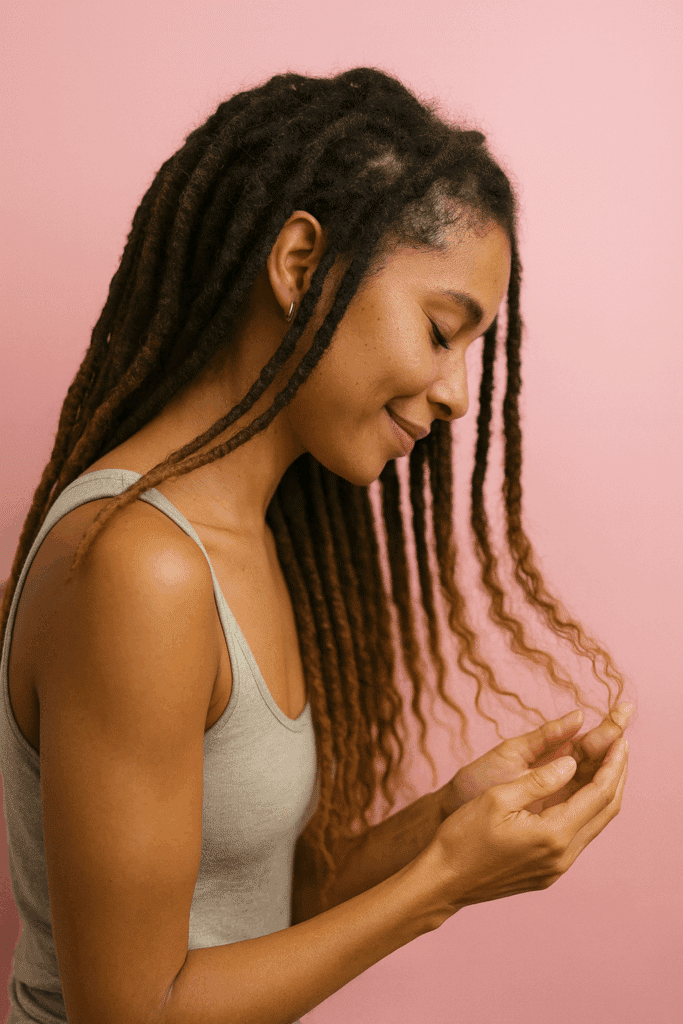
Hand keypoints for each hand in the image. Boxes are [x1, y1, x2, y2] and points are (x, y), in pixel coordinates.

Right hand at [423, 733, 628, 915]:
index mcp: (553, 834)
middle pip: (605, 811)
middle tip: (621, 746)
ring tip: (605, 764)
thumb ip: (540, 780)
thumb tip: (572, 764)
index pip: (598, 794)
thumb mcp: (498, 797)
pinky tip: (579, 792)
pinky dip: (585, 808)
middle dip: (616, 776)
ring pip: (593, 825)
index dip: (612, 765)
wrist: (444, 881)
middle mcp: (562, 856)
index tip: (621, 740)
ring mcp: (556, 868)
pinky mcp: (547, 872)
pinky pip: (578, 835)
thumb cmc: (463, 836)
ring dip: (603, 793)